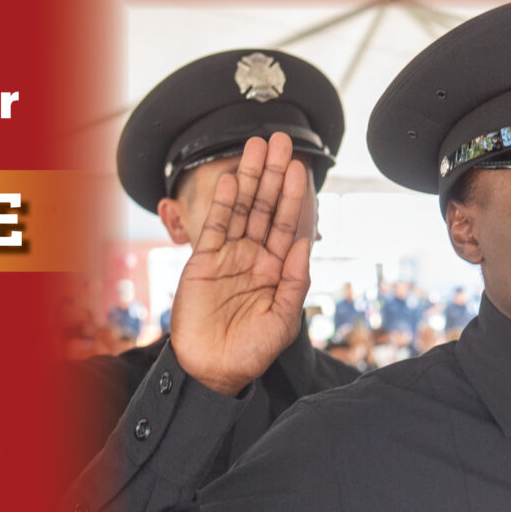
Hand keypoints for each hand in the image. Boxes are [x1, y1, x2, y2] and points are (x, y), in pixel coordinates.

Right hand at [171, 133, 315, 396]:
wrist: (212, 369)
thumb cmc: (251, 352)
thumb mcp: (284, 320)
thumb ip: (295, 281)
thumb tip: (306, 243)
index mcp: (278, 270)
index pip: (291, 225)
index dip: (295, 196)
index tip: (301, 168)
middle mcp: (255, 258)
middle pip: (267, 207)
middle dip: (274, 174)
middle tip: (281, 141)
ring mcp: (229, 257)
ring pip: (242, 209)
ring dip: (249, 178)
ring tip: (256, 146)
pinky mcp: (204, 262)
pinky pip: (215, 227)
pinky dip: (222, 203)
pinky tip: (229, 180)